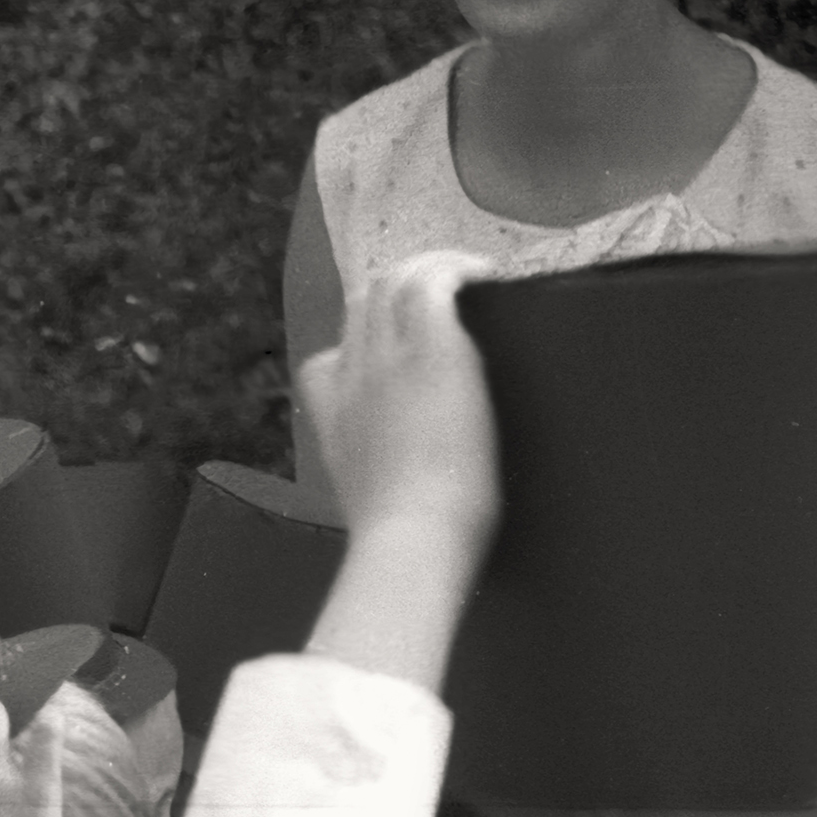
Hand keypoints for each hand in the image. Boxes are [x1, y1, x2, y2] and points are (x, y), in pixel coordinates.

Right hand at [296, 251, 499, 562]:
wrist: (411, 543)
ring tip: (477, 283)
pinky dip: (459, 270)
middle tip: (457, 305)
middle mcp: (352, 379)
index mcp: (335, 419)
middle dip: (405, 293)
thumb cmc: (407, 547)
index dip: (360, 349)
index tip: (397, 360)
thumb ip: (383, 489)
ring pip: (392, 280)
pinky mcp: (430, 349)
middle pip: (363, 304)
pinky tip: (489, 280)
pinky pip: (433, 281)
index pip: (327, 362)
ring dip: (434, 271)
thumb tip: (404, 504)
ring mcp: (385, 361)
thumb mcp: (374, 514)